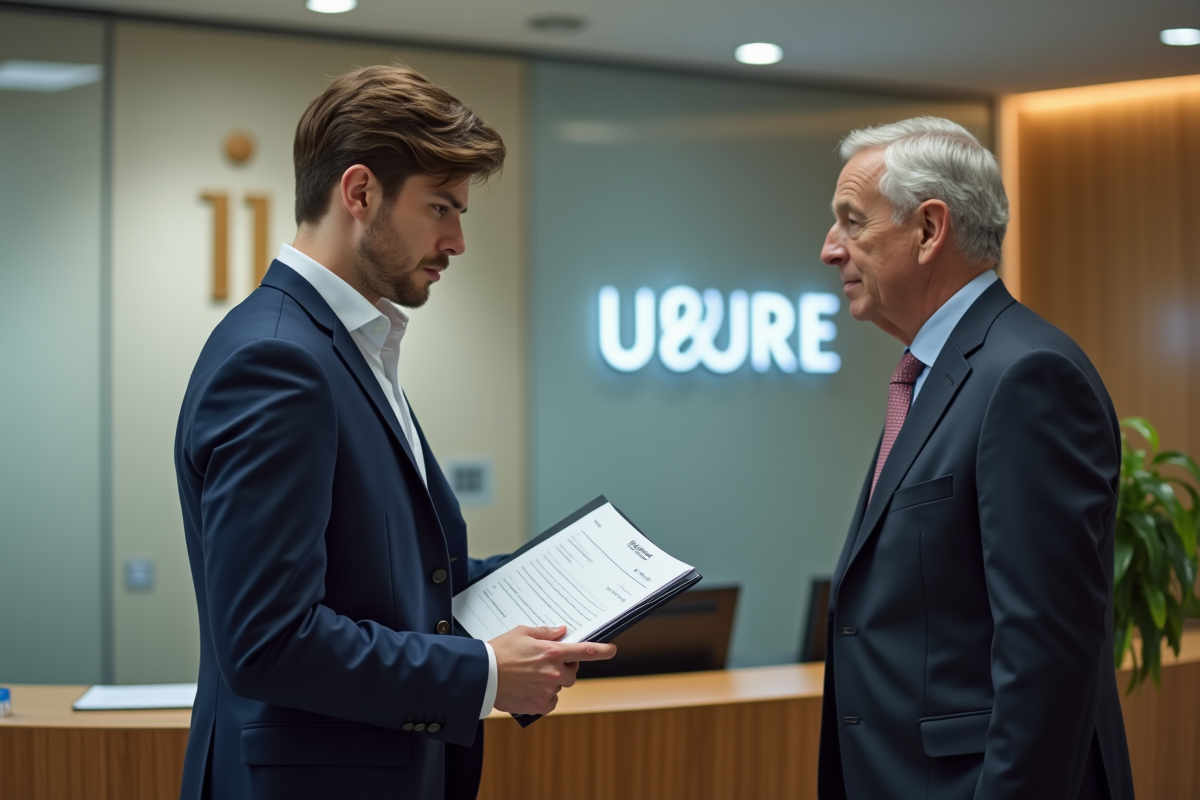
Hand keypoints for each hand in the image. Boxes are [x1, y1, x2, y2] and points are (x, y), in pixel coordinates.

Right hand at [489, 625, 616, 715]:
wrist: (482, 675)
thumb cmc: (499, 651)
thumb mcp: (521, 633)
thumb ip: (545, 633)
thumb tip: (561, 632)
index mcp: (552, 652)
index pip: (585, 650)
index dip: (602, 650)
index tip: (612, 650)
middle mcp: (554, 672)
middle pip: (573, 672)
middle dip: (564, 668)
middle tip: (546, 664)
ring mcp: (547, 690)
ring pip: (560, 687)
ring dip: (553, 682)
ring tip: (531, 677)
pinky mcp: (539, 705)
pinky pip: (551, 702)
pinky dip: (544, 697)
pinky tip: (529, 690)